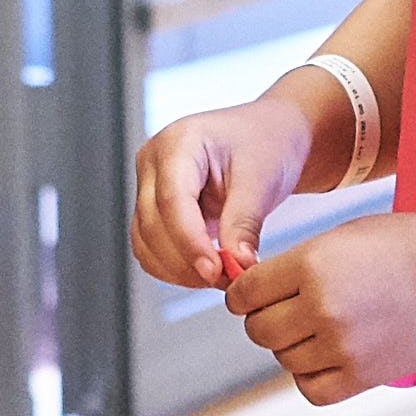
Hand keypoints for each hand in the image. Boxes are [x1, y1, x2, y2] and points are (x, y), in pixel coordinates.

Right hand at [130, 89, 318, 293]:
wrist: (269, 136)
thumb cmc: (267, 144)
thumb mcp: (262, 179)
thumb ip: (244, 223)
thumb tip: (236, 266)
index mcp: (179, 141)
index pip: (171, 198)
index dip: (190, 241)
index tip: (215, 270)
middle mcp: (154, 161)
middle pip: (153, 224)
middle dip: (187, 261)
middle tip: (228, 279)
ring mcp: (149, 185)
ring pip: (145, 242)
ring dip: (180, 270)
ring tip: (223, 276)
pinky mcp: (153, 210)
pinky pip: (150, 249)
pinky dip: (175, 268)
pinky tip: (208, 271)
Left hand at [233, 208, 415, 408]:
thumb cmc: (406, 247)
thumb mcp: (342, 237)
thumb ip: (295, 263)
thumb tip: (251, 291)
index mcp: (312, 264)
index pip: (244, 293)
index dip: (243, 293)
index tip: (252, 293)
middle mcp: (321, 307)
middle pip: (258, 330)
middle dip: (265, 318)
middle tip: (287, 309)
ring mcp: (341, 346)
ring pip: (282, 358)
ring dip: (291, 344)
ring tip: (319, 327)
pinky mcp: (362, 376)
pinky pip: (310, 387)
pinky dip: (310, 374)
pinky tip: (326, 354)